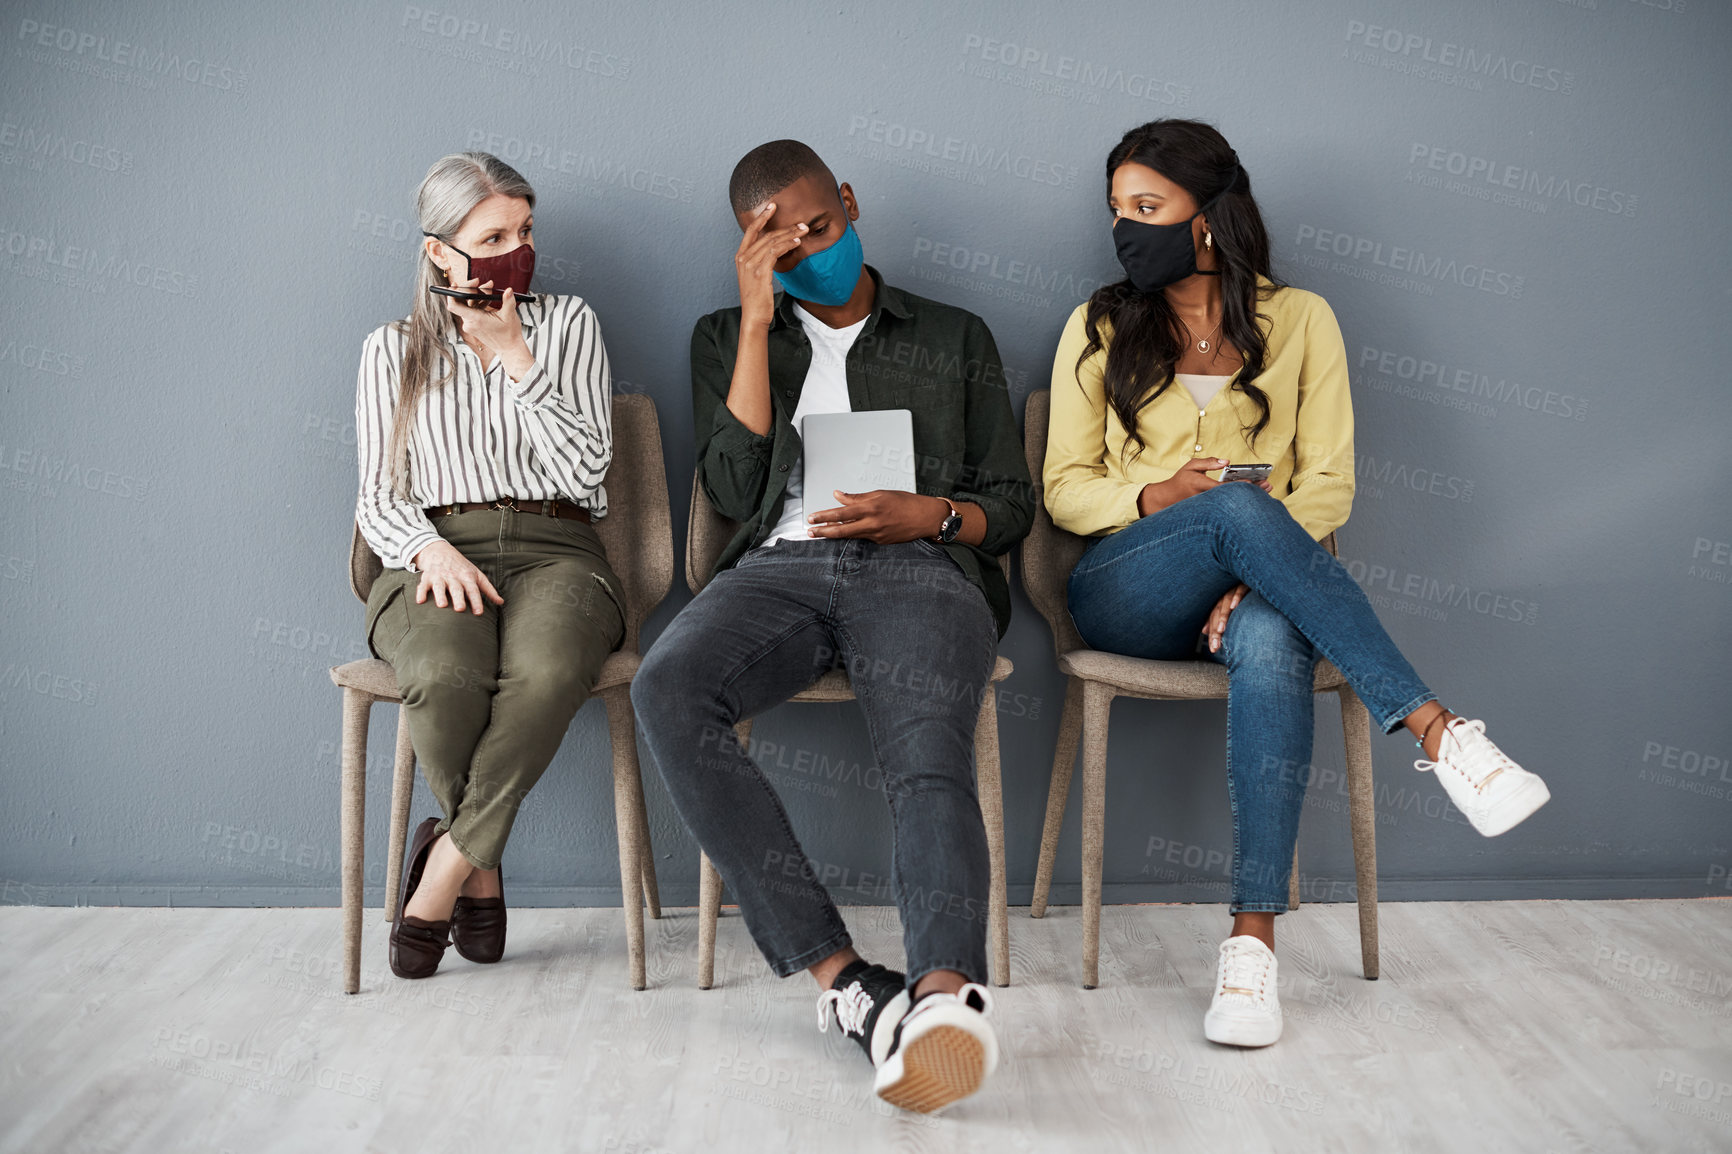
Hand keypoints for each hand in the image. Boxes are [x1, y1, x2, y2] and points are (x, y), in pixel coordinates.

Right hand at [411, 539, 504, 613]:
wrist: (440, 551)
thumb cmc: (461, 567)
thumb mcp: (477, 575)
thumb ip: (488, 590)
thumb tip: (501, 603)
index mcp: (467, 577)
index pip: (473, 590)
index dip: (476, 601)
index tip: (478, 613)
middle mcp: (453, 577)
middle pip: (456, 589)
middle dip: (458, 598)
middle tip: (460, 609)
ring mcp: (440, 577)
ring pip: (440, 586)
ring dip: (440, 595)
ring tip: (442, 605)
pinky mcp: (427, 577)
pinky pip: (423, 585)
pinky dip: (420, 592)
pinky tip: (420, 601)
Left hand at [442, 282, 529, 370]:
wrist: (509, 348)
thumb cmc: (509, 335)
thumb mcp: (510, 315)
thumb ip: (508, 300)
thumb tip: (508, 290)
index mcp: (476, 319)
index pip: (454, 306)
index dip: (452, 293)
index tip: (455, 284)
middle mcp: (470, 323)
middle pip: (461, 301)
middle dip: (469, 289)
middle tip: (479, 282)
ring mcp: (471, 325)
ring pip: (467, 305)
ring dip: (476, 295)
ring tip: (489, 289)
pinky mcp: (473, 326)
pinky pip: (471, 310)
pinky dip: (477, 303)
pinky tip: (487, 299)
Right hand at [735, 202, 808, 329]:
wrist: (753, 316)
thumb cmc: (757, 298)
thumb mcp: (756, 276)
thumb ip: (762, 261)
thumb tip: (776, 249)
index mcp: (740, 256)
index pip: (750, 231)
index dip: (762, 217)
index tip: (773, 206)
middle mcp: (743, 258)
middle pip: (765, 235)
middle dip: (785, 227)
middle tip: (801, 224)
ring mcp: (750, 264)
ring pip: (772, 242)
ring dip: (790, 235)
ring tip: (803, 231)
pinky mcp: (760, 272)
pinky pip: (775, 252)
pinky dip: (787, 245)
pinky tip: (796, 243)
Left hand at [805, 490, 949, 543]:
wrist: (926, 517)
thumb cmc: (907, 502)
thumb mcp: (880, 494)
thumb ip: (857, 497)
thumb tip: (839, 496)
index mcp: (871, 507)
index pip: (842, 513)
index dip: (824, 516)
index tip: (812, 518)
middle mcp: (872, 522)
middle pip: (842, 530)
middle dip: (823, 531)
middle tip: (810, 532)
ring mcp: (876, 535)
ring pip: (850, 536)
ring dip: (834, 534)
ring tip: (821, 533)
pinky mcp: (881, 542)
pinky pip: (863, 538)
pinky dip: (852, 534)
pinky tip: (845, 533)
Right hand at [1137, 457, 1271, 515]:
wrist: (1167, 500)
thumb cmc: (1181, 481)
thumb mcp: (1191, 466)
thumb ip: (1209, 462)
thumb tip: (1227, 461)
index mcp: (1201, 485)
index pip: (1223, 487)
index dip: (1239, 485)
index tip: (1253, 481)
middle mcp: (1207, 499)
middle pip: (1233, 497)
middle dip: (1251, 491)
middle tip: (1268, 485)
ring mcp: (1210, 507)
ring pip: (1233, 503)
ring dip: (1250, 497)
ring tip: (1266, 490)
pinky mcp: (1213, 511)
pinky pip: (1230, 507)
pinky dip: (1243, 502)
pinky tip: (1256, 498)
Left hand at [1203, 583, 1248, 652]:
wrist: (1262, 575)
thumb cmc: (1249, 595)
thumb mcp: (1234, 607)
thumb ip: (1219, 618)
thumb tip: (1203, 631)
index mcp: (1221, 600)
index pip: (1213, 618)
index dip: (1213, 634)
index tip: (1214, 649)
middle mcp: (1226, 593)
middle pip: (1217, 612)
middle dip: (1215, 629)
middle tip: (1215, 646)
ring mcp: (1235, 586)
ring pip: (1225, 601)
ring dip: (1223, 615)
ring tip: (1221, 629)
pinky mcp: (1247, 581)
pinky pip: (1240, 588)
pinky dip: (1236, 596)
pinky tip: (1234, 606)